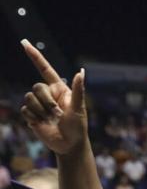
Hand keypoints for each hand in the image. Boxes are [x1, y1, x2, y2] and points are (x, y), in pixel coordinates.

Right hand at [20, 40, 86, 155]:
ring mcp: (38, 104)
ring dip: (41, 111)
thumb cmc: (78, 127)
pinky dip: (34, 118)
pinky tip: (43, 124)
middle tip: (58, 114)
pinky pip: (25, 110)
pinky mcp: (31, 114)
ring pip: (29, 98)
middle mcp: (48, 94)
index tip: (24, 43)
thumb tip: (81, 72)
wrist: (69, 145)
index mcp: (60, 89)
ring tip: (52, 120)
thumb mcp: (79, 109)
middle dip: (47, 101)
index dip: (35, 56)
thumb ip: (78, 90)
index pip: (45, 69)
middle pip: (37, 87)